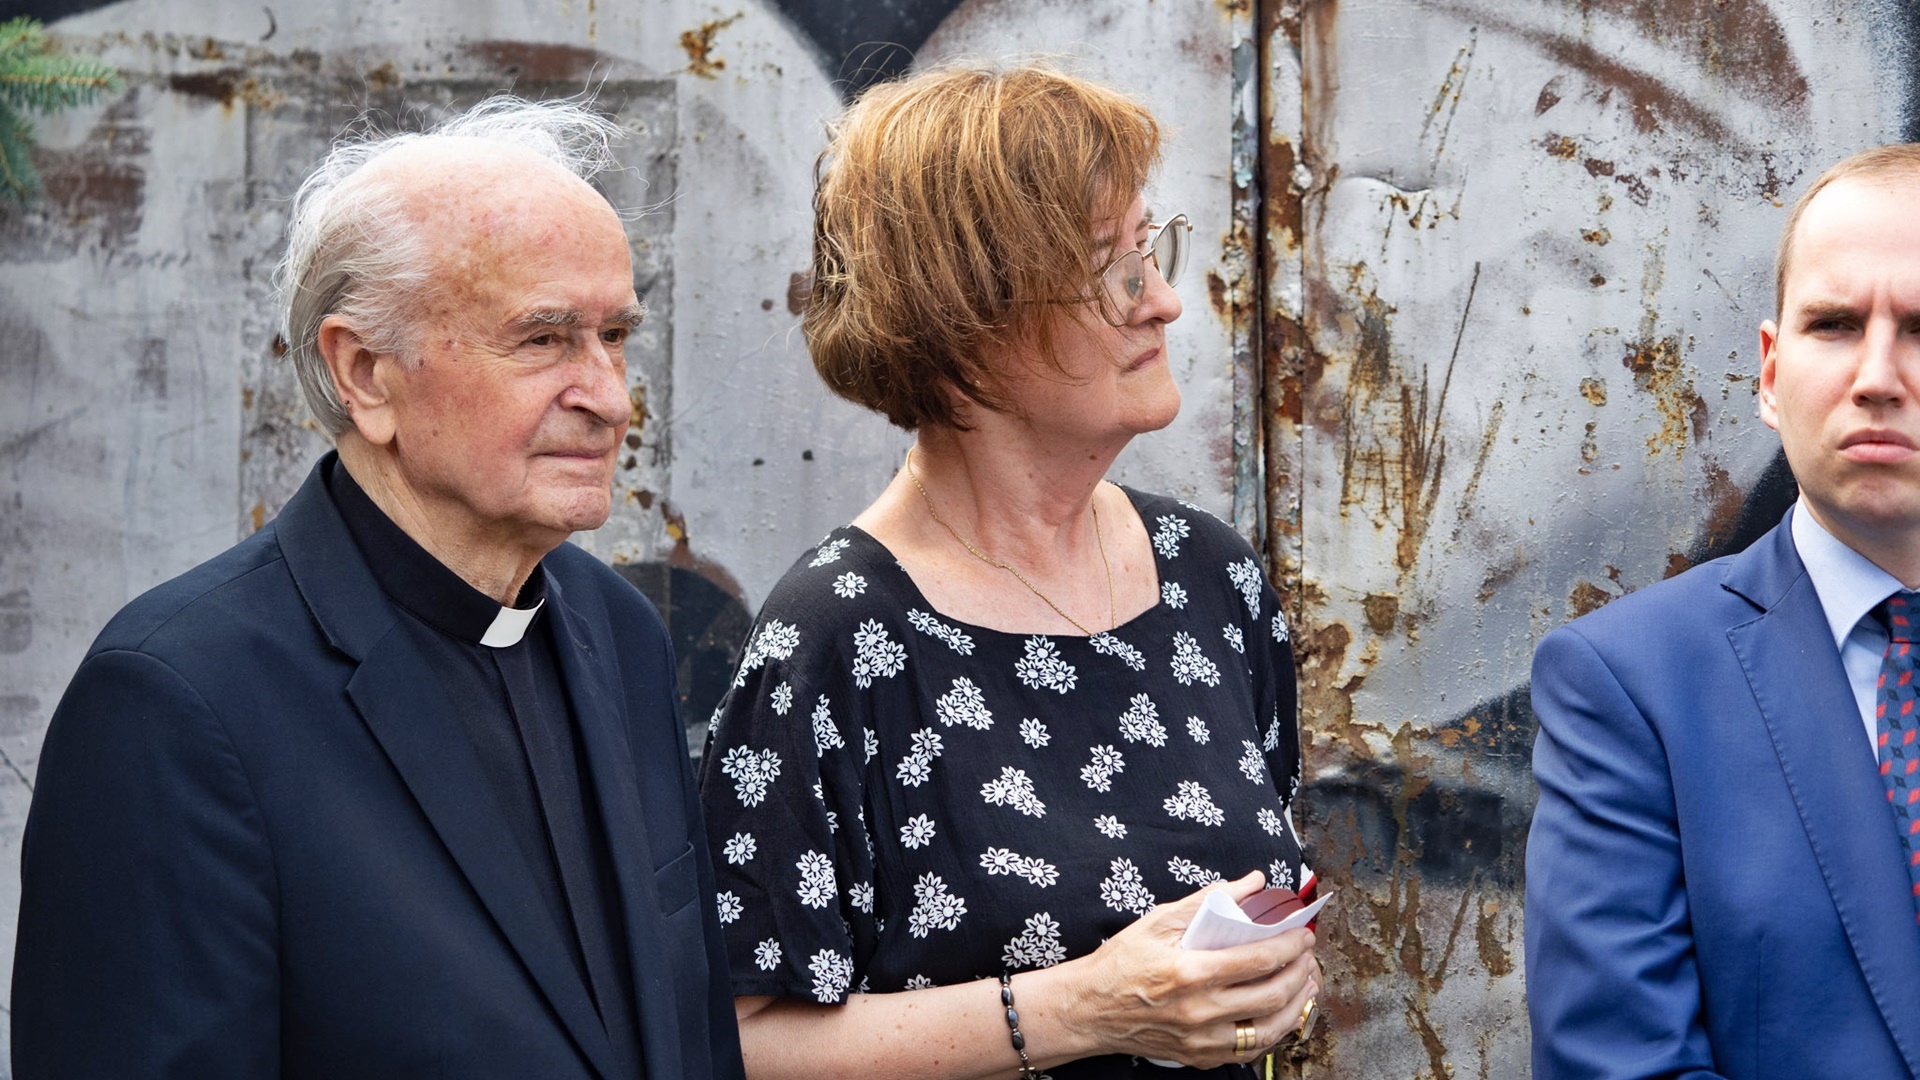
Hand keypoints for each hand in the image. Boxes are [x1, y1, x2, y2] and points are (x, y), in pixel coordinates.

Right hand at [1063, 871, 1320, 1068]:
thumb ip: (1209, 900)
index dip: (1290, 945)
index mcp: (1189, 973)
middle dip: (1301, 971)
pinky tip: (1283, 1011)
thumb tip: (1252, 883)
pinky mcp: (1202, 1056)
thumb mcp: (1159, 921)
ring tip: (1307, 981)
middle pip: (1272, 995)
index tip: (1302, 933)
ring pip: (1270, 1028)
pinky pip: (1252, 1049)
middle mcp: (1199, 1010)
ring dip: (1298, 1002)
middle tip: (1308, 954)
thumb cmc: (1121, 963)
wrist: (1090, 1009)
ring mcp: (1202, 1039)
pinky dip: (1276, 1030)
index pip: (1258, 960)